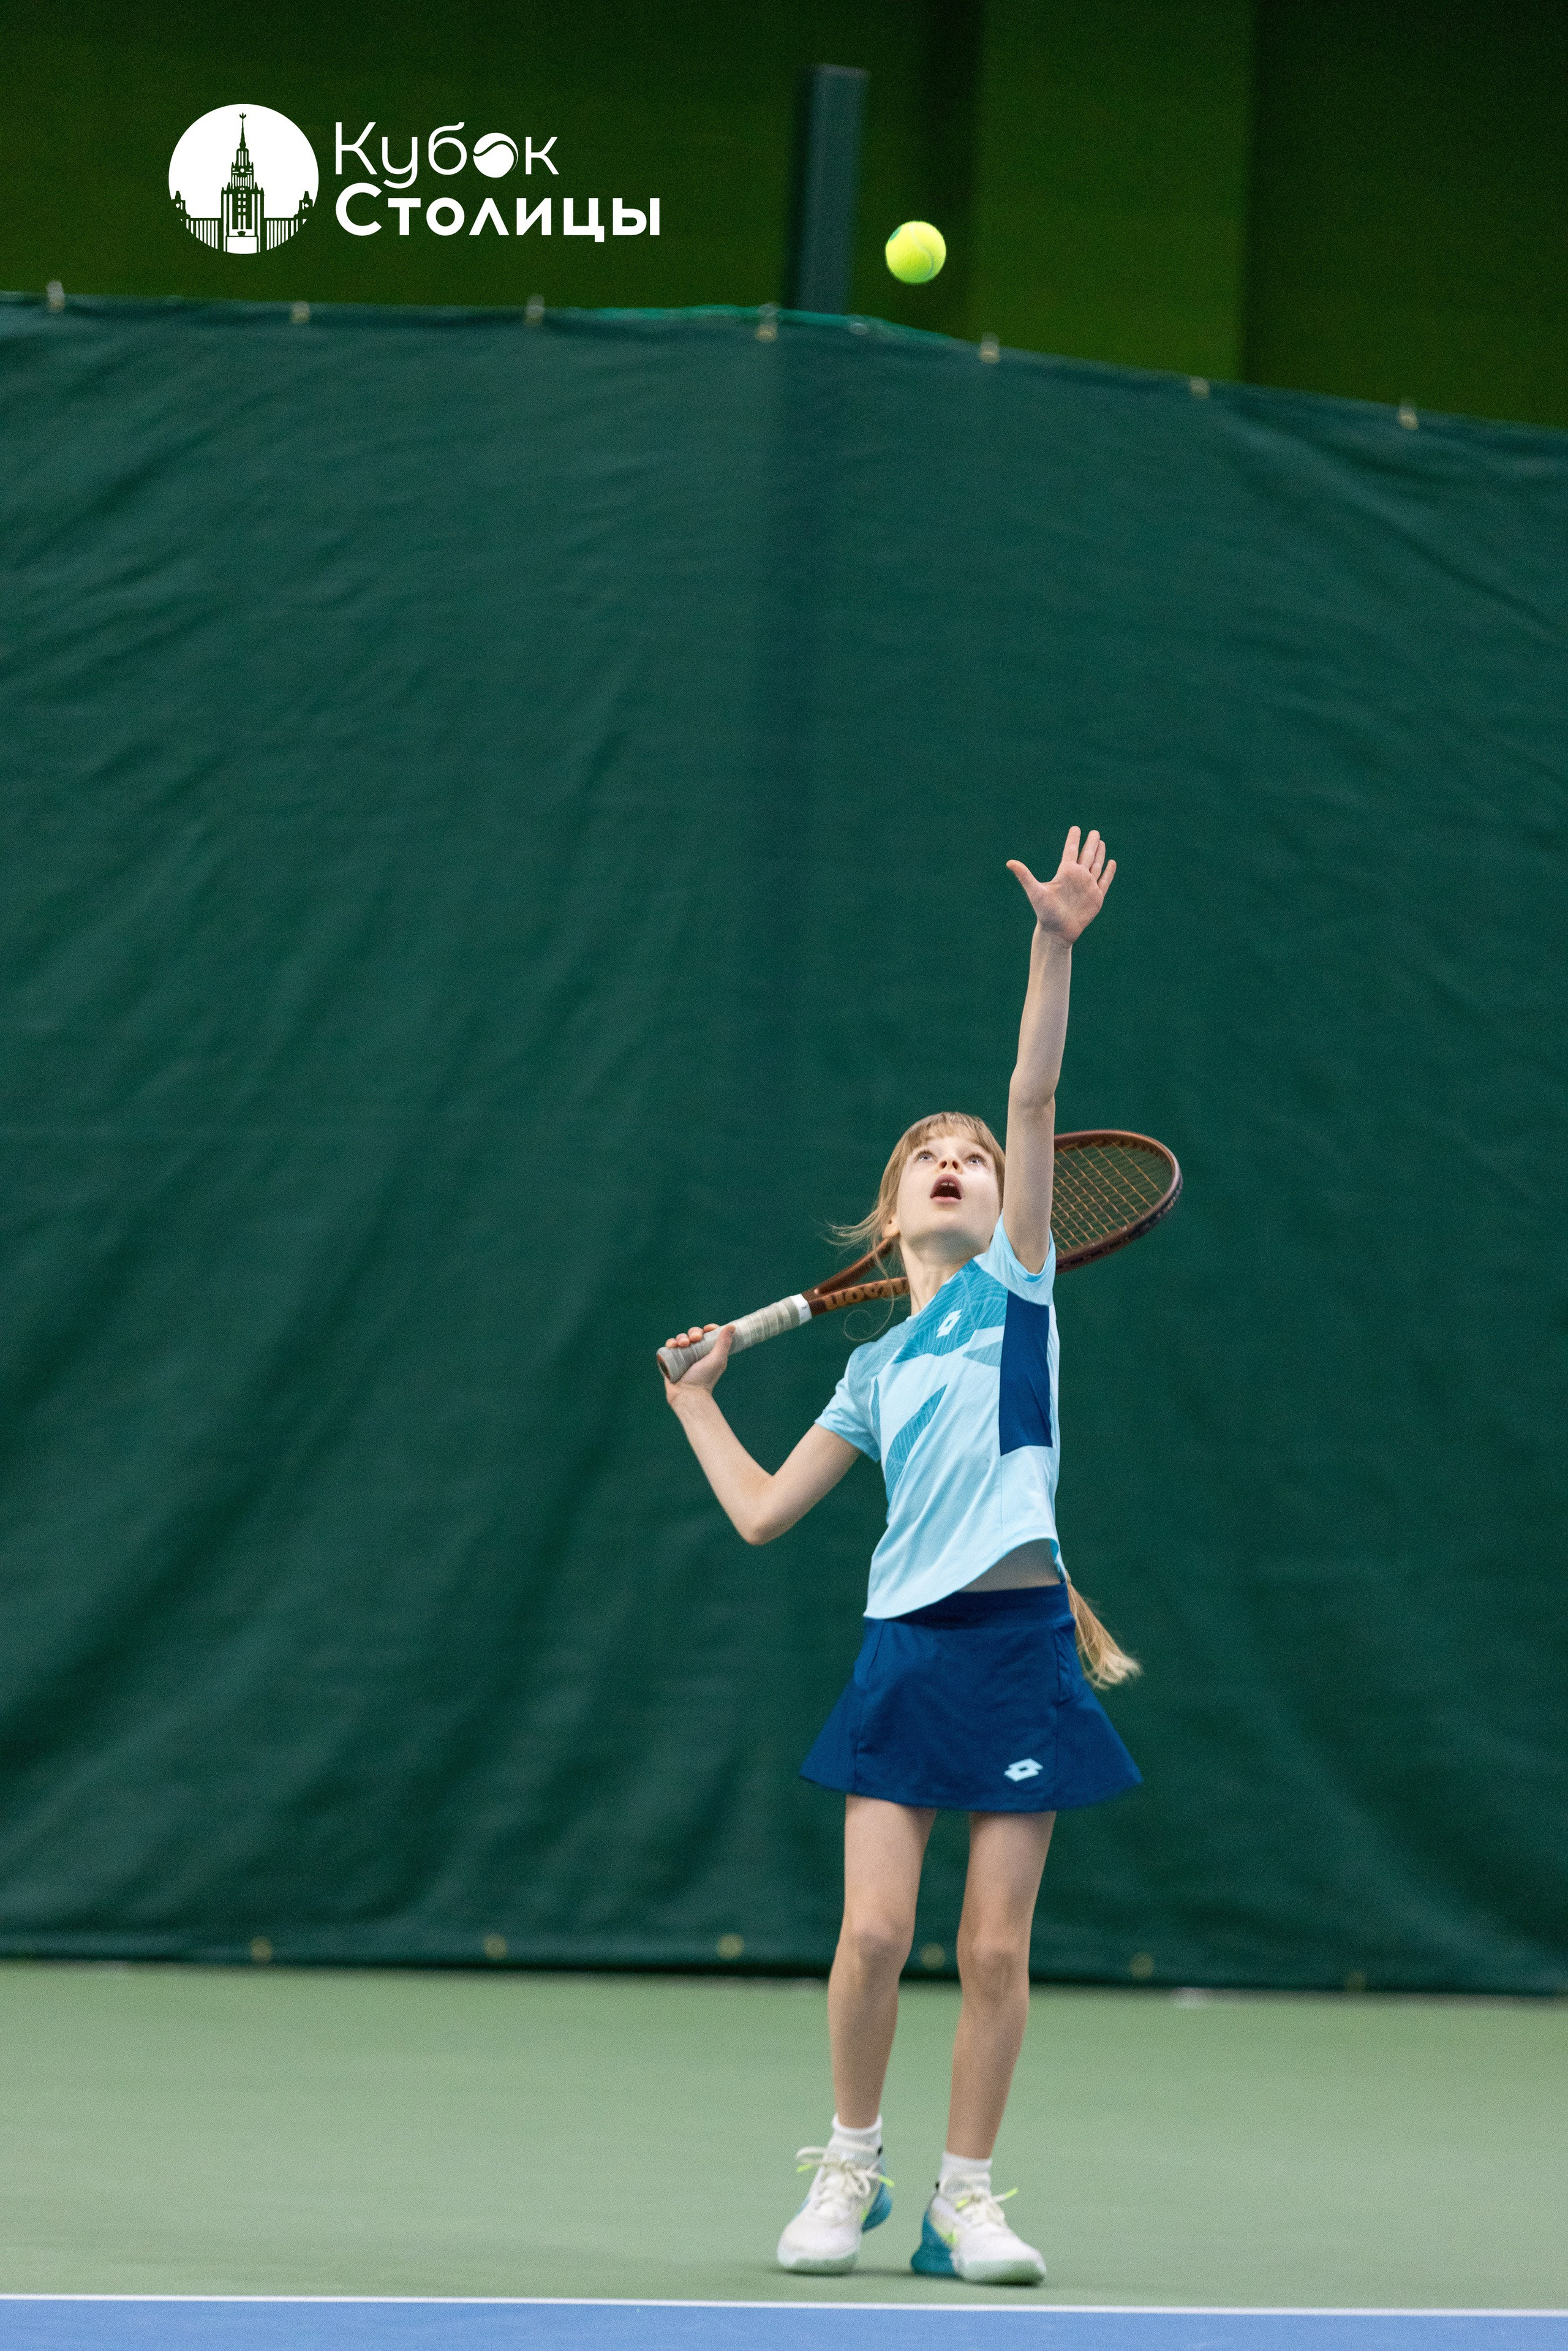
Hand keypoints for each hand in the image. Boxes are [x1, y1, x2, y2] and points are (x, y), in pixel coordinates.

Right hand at [660, 1322, 734, 1400]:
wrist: (688, 1393)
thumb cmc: (705, 1378)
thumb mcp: (718, 1359)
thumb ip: (724, 1343)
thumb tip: (732, 1326)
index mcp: (709, 1352)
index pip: (709, 1335)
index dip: (708, 1329)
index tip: (708, 1329)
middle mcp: (697, 1353)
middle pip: (694, 1335)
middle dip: (694, 1333)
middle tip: (695, 1339)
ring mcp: (684, 1356)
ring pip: (681, 1339)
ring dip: (681, 1337)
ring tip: (683, 1344)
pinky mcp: (672, 1360)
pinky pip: (670, 1347)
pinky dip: (671, 1343)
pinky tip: (673, 1346)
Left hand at [1007, 826, 1115, 944]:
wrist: (1057, 932)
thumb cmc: (1044, 912)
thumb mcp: (1034, 892)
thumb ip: (1024, 876)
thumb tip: (1009, 862)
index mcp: (1064, 873)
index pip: (1070, 851)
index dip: (1074, 839)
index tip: (1076, 828)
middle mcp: (1077, 877)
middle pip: (1086, 855)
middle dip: (1091, 843)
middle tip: (1094, 832)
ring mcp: (1088, 886)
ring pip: (1096, 865)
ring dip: (1099, 854)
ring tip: (1101, 843)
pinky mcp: (1096, 897)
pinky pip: (1104, 881)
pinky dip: (1108, 872)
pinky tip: (1111, 863)